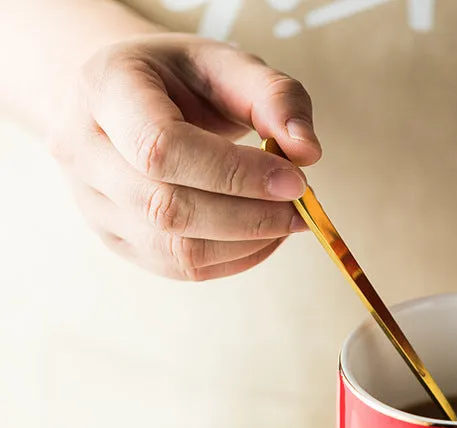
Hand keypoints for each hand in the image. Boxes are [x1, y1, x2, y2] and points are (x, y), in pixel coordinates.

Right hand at [51, 33, 319, 280]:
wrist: (124, 100)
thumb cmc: (180, 80)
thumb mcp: (228, 65)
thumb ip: (276, 98)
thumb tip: (307, 152)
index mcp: (104, 89)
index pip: (161, 148)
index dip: (235, 174)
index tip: (296, 181)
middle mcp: (83, 151)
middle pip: (167, 209)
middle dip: (250, 217)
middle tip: (301, 208)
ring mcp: (93, 204)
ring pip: (175, 250)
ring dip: (247, 244)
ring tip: (286, 221)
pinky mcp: (117, 241)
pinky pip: (181, 269)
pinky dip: (235, 260)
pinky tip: (264, 237)